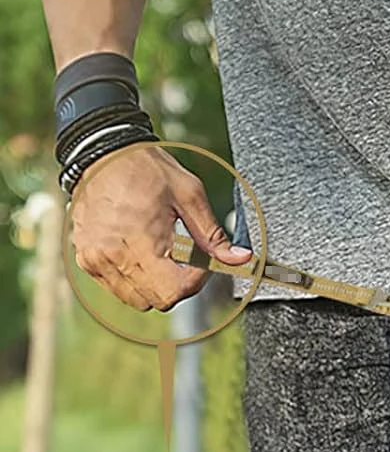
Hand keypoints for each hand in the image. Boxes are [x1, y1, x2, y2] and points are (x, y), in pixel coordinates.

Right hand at [69, 143, 252, 311]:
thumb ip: (214, 235)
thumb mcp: (189, 195)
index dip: (195, 282)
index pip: (174, 292)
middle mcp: (112, 255)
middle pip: (157, 300)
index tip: (200, 263)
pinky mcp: (85, 258)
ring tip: (160, 255)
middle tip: (183, 260)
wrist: (102, 151)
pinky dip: (133, 279)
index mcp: (139, 242)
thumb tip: (241, 259)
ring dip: (154, 286)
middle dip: (178, 285)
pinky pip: (116, 287)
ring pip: (137, 299)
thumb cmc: (145, 168)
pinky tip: (139, 254)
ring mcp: (95, 258)